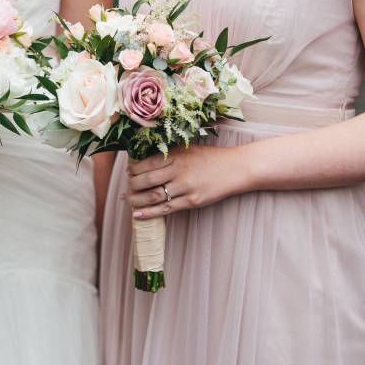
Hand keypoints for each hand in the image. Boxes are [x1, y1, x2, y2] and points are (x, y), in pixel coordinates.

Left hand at [125, 145, 249, 219]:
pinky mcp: (192, 201)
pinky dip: (149, 213)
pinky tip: (137, 215)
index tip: (129, 173)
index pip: (145, 164)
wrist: (236, 168)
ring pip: (153, 196)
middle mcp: (178, 170)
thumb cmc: (210, 157)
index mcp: (175, 155)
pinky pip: (166, 209)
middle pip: (146, 180)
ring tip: (129, 202)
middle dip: (132, 186)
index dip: (132, 170)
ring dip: (137, 200)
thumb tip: (143, 161)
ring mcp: (185, 187)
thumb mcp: (187, 149)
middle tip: (128, 188)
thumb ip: (167, 154)